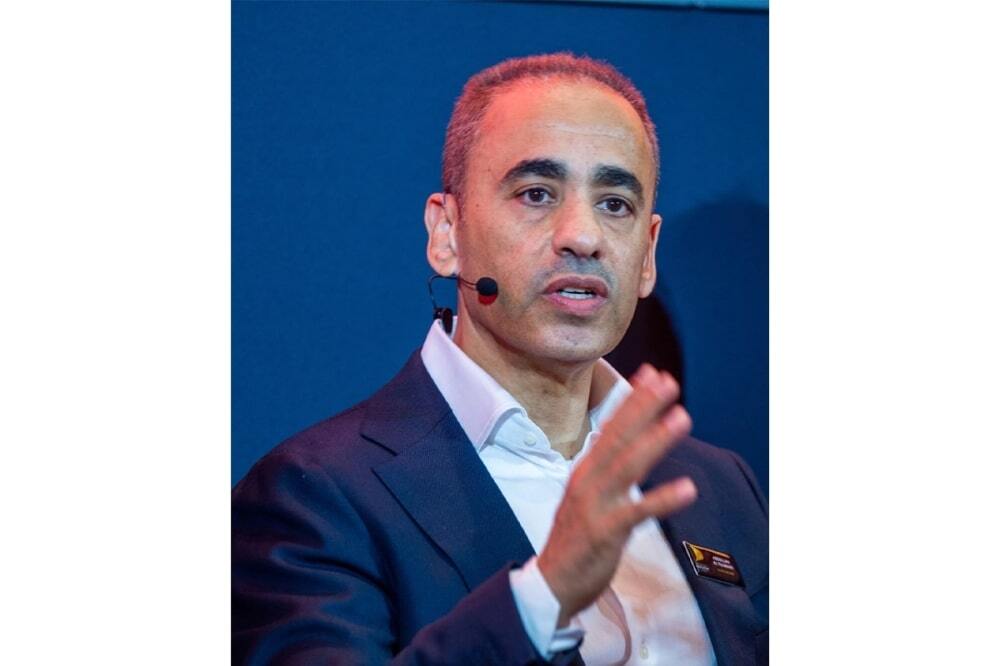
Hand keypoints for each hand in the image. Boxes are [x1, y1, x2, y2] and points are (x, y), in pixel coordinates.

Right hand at [536, 363, 696, 625]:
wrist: (551, 583)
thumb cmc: (575, 538)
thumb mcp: (587, 497)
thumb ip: (608, 472)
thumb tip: (629, 447)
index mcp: (585, 470)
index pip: (611, 427)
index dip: (632, 400)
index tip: (652, 374)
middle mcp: (588, 480)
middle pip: (618, 437)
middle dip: (644, 407)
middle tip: (669, 382)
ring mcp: (595, 504)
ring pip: (627, 466)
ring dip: (656, 441)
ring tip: (682, 418)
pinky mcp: (604, 531)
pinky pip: (637, 512)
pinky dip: (662, 499)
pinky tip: (687, 488)